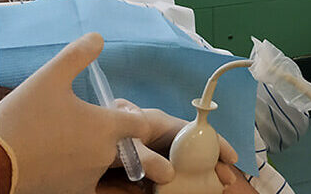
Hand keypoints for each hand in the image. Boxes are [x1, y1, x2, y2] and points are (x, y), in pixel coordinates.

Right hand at [0, 33, 161, 193]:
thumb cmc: (23, 118)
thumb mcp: (49, 77)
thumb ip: (77, 55)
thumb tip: (98, 37)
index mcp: (106, 127)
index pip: (141, 124)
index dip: (133, 115)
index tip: (115, 110)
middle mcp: (104, 155)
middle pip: (127, 145)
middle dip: (116, 134)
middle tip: (89, 124)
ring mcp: (88, 178)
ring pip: (106, 163)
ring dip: (97, 152)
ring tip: (70, 139)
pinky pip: (88, 182)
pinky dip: (82, 171)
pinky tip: (61, 157)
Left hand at [109, 100, 238, 188]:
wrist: (81, 142)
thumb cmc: (106, 134)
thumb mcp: (126, 144)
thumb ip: (147, 157)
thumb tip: (170, 175)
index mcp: (159, 123)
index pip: (193, 130)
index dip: (213, 141)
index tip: (229, 157)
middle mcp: (161, 135)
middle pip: (192, 146)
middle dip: (211, 161)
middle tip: (225, 179)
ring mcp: (155, 149)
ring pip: (183, 160)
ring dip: (199, 172)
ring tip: (215, 185)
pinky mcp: (147, 163)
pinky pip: (169, 171)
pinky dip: (182, 181)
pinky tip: (191, 189)